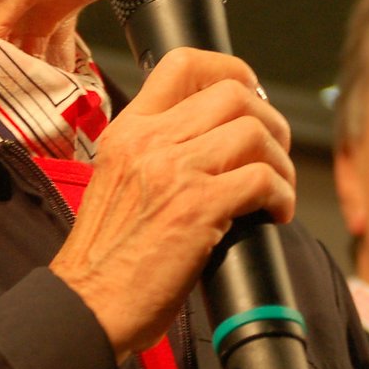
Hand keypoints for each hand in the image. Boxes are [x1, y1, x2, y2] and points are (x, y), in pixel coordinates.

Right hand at [50, 48, 293, 358]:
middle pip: (233, 94)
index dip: (229, 69)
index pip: (182, 63)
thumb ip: (154, 152)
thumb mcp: (118, 180)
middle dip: (270, 120)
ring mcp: (174, 172)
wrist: (86, 305)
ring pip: (254, 131)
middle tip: (274, 150)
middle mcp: (149, 141)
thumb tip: (210, 140)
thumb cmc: (106, 257)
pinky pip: (263, 178)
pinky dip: (282, 194)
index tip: (250, 92)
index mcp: (128, 130)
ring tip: (277, 188)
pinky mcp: (197, 208)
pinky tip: (275, 213)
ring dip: (281, 161)